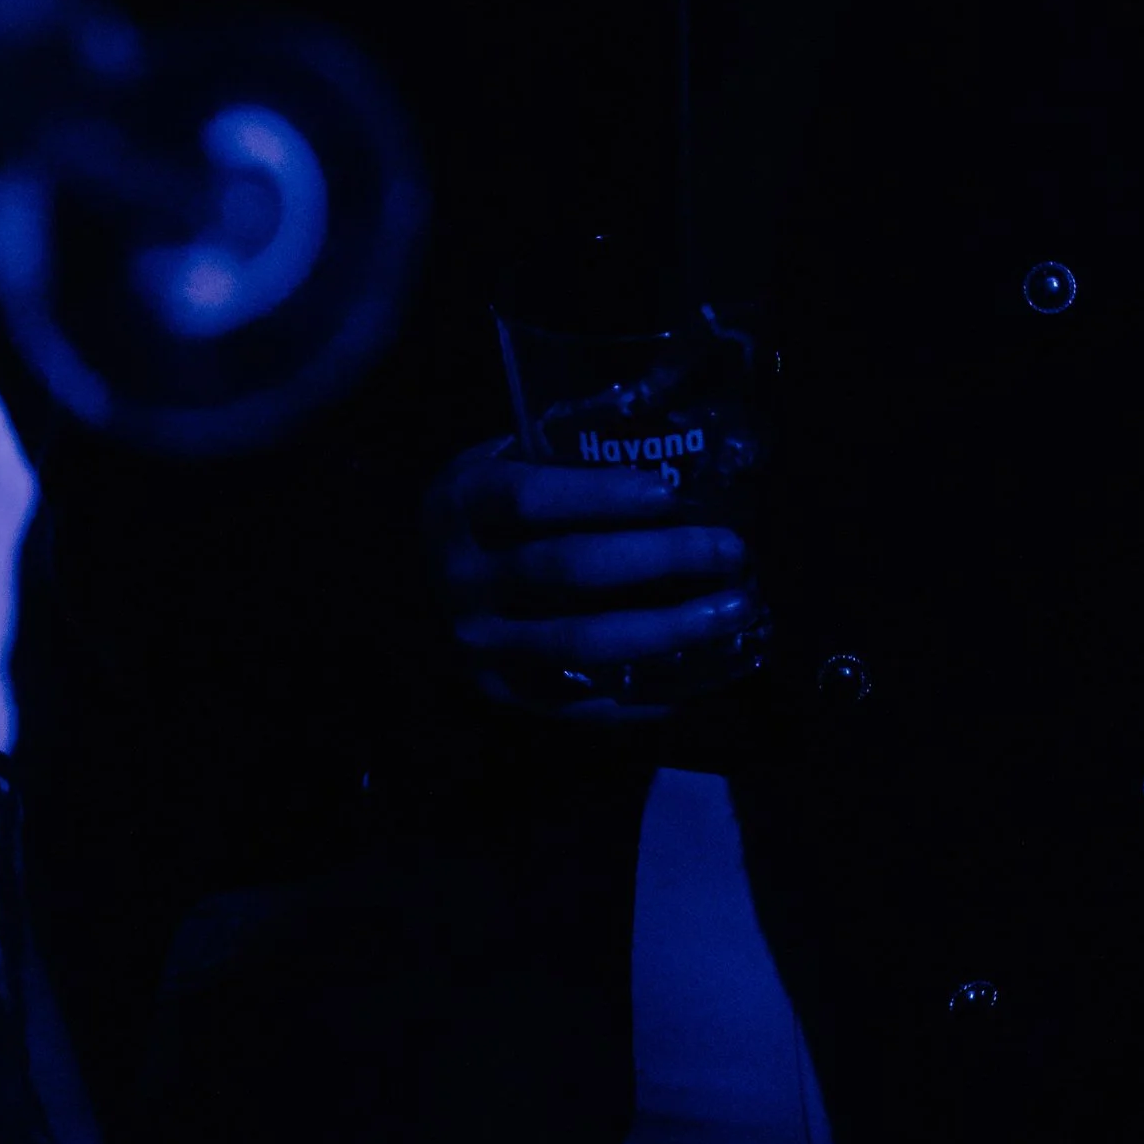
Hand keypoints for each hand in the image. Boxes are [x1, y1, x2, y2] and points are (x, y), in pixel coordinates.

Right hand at [425, 438, 756, 719]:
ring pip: (581, 641)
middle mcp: (462, 577)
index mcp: (460, 504)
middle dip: (661, 559)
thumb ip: (557, 455)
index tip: (670, 492)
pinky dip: (639, 697)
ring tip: (736, 611)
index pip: (531, 499)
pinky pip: (576, 701)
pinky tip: (697, 681)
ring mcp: (477, 642)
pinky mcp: (498, 690)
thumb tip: (672, 441)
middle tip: (732, 550)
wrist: (407, 584)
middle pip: (568, 570)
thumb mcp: (495, 463)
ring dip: (669, 629)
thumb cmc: (481, 510)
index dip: (601, 495)